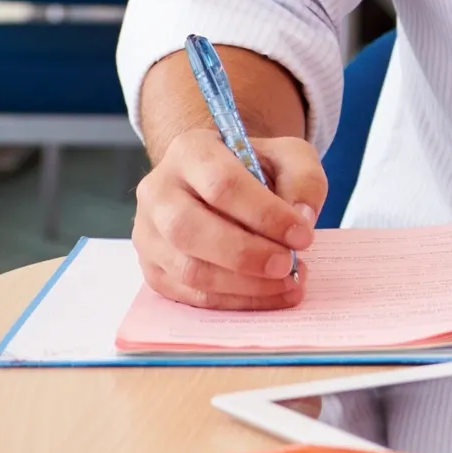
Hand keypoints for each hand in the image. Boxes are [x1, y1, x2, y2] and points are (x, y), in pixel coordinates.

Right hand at [133, 128, 324, 309]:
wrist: (221, 182)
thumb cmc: (255, 166)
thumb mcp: (289, 156)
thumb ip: (303, 179)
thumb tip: (302, 219)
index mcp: (190, 151)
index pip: (221, 184)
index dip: (264, 214)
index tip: (303, 235)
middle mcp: (158, 191)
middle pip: (191, 230)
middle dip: (246, 254)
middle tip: (289, 265)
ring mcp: (148, 233)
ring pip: (188, 269)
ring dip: (243, 285)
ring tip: (287, 283)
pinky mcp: (152, 269)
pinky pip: (188, 294)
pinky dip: (232, 301)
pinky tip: (268, 295)